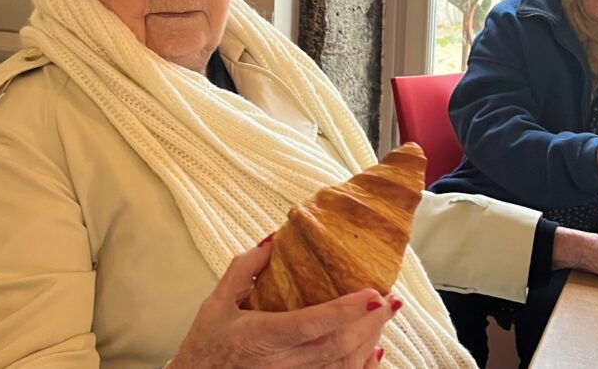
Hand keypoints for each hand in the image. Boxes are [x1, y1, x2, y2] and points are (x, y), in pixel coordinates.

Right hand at [168, 237, 396, 367]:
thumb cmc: (205, 345)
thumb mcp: (217, 302)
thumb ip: (245, 269)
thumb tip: (274, 240)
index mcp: (262, 337)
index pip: (313, 323)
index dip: (347, 310)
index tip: (373, 293)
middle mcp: (281, 365)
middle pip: (337, 346)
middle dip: (370, 323)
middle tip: (392, 300)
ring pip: (342, 367)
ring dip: (369, 343)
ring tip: (385, 317)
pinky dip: (360, 368)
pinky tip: (374, 352)